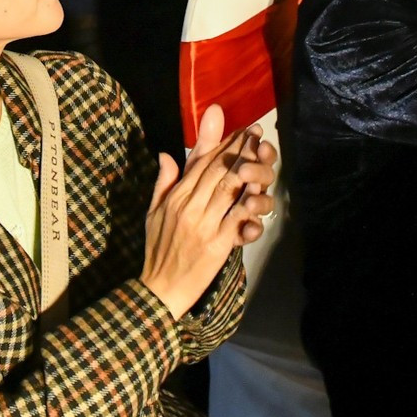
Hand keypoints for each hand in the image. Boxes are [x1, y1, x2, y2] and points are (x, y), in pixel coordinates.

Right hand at [142, 107, 275, 317]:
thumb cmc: (157, 248)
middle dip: (239, 149)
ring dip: (248, 169)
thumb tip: (165, 154)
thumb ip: (163, 182)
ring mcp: (204, 225)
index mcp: (176, 197)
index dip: (222, 144)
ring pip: (229, 190)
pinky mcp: (217, 245)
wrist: (159, 287)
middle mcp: (189, 206)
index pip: (201, 163)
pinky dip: (250, 207)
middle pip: (218, 171)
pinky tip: (261, 194)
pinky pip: (237, 221)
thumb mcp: (153, 212)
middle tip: (256, 133)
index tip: (240, 129)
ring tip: (263, 154)